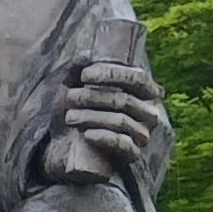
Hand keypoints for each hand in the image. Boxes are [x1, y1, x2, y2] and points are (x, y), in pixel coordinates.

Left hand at [42, 63, 163, 184]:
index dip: (112, 74)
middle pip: (126, 100)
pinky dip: (105, 138)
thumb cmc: (74, 112)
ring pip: (122, 121)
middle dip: (94, 97)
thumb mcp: (72, 88)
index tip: (84, 75)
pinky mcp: (133, 155)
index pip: (137, 78)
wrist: (63, 149)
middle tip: (69, 97)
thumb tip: (85, 55)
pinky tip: (87, 135)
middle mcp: (149, 112)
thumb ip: (76, 69)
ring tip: (69, 116)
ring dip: (92, 116)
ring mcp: (143, 134)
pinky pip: (125, 145)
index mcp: (143, 92)